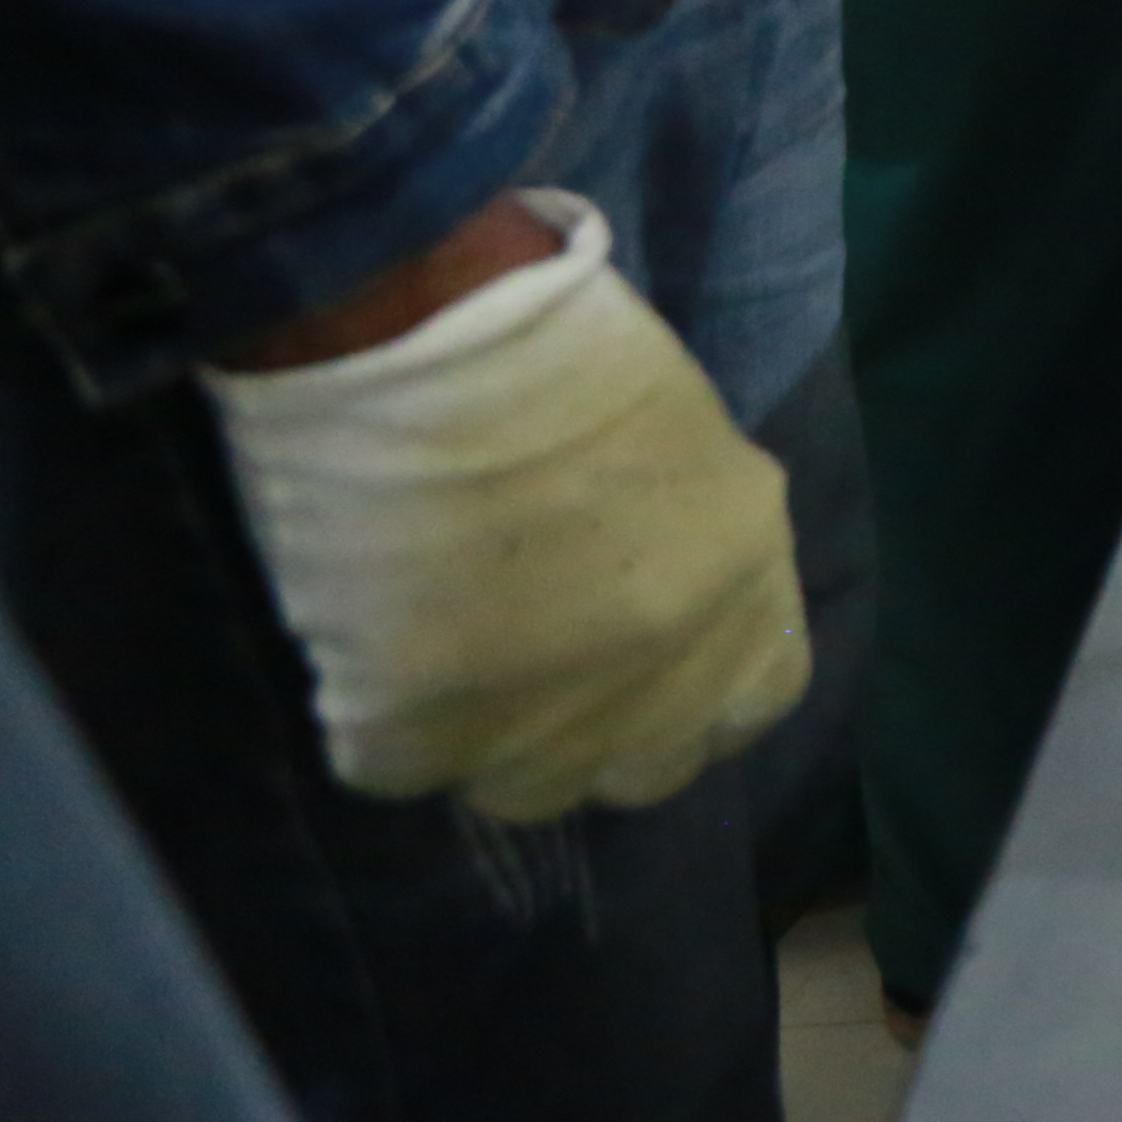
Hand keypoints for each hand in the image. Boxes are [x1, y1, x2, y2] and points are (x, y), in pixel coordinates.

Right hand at [200, 189, 807, 820]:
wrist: (428, 332)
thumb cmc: (557, 347)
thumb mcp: (686, 443)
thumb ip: (692, 540)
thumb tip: (651, 591)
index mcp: (749, 583)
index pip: (753, 702)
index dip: (691, 695)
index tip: (638, 669)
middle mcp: (670, 673)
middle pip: (643, 769)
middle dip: (594, 732)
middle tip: (527, 665)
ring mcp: (548, 720)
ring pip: (525, 789)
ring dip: (488, 739)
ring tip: (441, 648)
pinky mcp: (423, 733)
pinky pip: (399, 768)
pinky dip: (382, 720)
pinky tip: (368, 636)